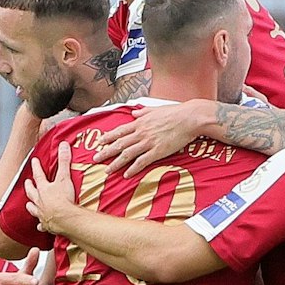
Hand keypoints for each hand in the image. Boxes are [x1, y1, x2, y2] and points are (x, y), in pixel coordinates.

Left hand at [25, 143, 77, 233]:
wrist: (64, 219)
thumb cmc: (64, 199)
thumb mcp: (65, 177)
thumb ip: (64, 161)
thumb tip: (63, 145)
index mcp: (43, 188)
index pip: (38, 175)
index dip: (36, 167)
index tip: (34, 161)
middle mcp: (39, 200)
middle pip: (31, 192)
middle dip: (29, 186)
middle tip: (27, 183)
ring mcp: (41, 213)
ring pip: (33, 208)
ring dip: (31, 206)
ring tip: (29, 204)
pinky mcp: (46, 224)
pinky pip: (42, 225)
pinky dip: (41, 225)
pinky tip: (40, 225)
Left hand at [93, 98, 214, 174]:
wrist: (189, 118)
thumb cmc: (175, 112)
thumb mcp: (156, 109)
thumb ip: (144, 111)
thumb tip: (135, 111)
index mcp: (140, 122)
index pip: (120, 130)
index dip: (108, 137)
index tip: (100, 141)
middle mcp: (141, 132)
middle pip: (119, 143)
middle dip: (106, 151)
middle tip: (95, 158)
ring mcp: (148, 142)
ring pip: (127, 154)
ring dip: (115, 163)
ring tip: (107, 170)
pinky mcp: (157, 151)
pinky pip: (142, 162)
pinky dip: (133, 169)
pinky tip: (126, 174)